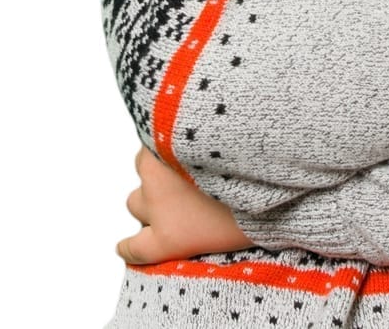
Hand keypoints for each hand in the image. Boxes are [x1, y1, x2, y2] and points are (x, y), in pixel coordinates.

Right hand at [117, 145, 253, 264]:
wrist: (258, 157)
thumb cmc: (262, 200)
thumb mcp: (235, 233)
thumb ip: (207, 237)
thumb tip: (212, 232)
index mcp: (171, 238)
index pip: (135, 250)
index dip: (130, 247)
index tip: (127, 246)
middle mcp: (155, 206)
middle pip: (136, 206)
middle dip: (155, 201)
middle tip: (184, 193)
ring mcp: (153, 171)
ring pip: (144, 171)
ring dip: (160, 170)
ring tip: (191, 162)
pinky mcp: (156, 139)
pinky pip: (153, 141)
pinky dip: (167, 141)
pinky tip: (191, 139)